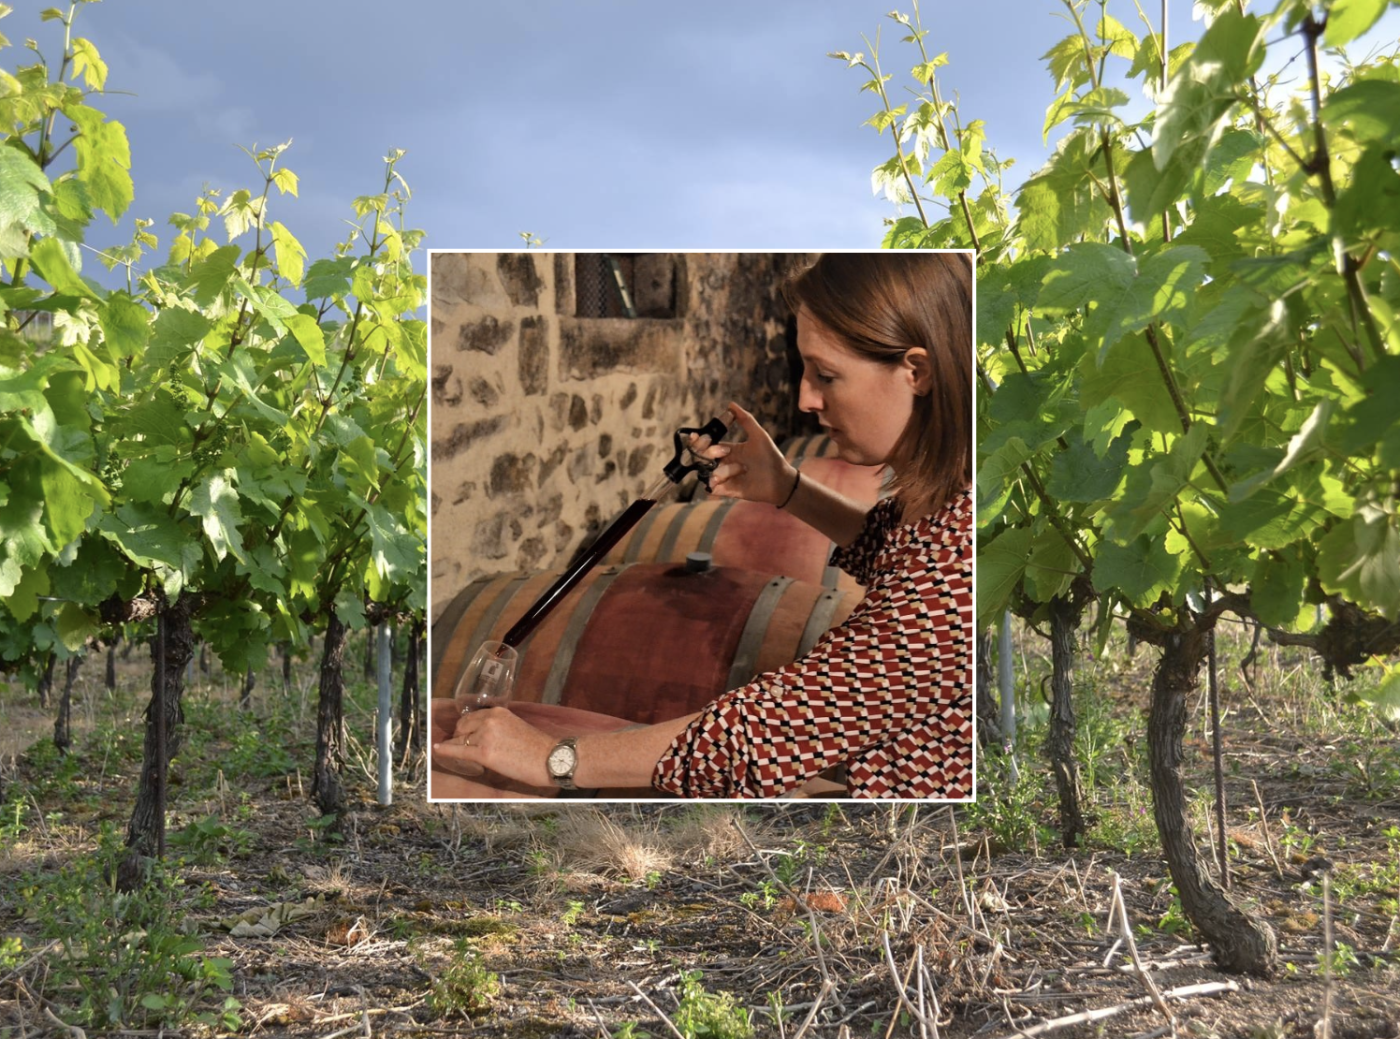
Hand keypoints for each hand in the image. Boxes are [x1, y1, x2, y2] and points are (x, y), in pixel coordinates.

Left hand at [434, 706, 555, 787]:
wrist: (550, 758)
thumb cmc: (538, 747)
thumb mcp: (517, 727)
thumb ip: (500, 728)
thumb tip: (485, 738)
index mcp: (499, 712)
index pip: (473, 717)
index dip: (466, 727)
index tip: (463, 733)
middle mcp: (490, 719)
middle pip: (462, 726)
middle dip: (459, 735)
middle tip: (461, 745)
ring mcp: (485, 735)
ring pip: (460, 739)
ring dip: (457, 746)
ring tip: (455, 752)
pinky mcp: (483, 752)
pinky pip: (458, 750)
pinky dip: (445, 750)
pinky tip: (437, 749)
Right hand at [691, 402, 796, 506]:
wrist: (781, 480)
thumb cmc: (771, 457)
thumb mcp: (759, 435)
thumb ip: (745, 420)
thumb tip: (730, 404)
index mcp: (729, 450)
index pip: (708, 444)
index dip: (699, 440)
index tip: (695, 436)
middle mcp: (724, 463)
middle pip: (704, 457)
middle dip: (709, 453)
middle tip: (724, 453)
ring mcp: (725, 478)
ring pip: (708, 472)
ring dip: (721, 470)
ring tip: (741, 470)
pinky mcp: (727, 491)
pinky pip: (711, 488)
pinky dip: (713, 484)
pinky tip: (721, 481)